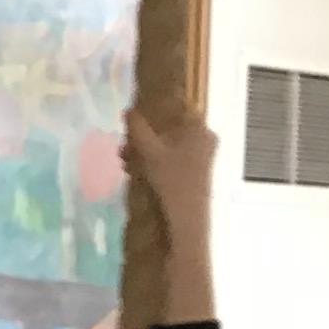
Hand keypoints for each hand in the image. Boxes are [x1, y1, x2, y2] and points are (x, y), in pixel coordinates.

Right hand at [124, 106, 216, 254]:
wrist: (188, 221)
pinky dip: (155, 162)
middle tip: (124, 142)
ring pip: (169, 145)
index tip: (136, 112)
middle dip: (145, 134)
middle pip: (170, 127)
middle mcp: (204, 138)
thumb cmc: (172, 182)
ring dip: (146, 150)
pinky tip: (135, 170)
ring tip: (124, 160)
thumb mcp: (150, 152)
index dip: (155, 107)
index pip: (177, 106)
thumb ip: (138, 130)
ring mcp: (202, 156)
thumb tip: (128, 110)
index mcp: (199, 128)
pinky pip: (172, 159)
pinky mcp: (195, 173)